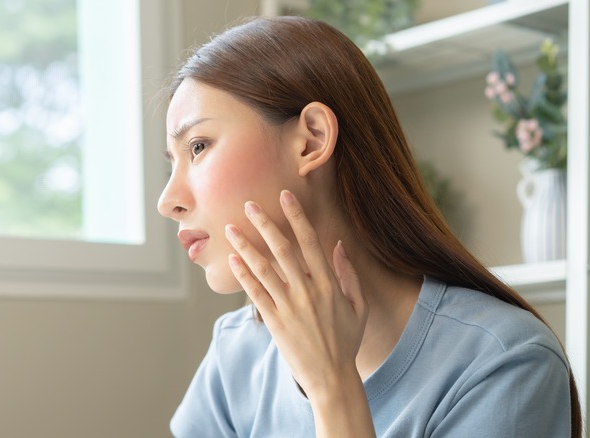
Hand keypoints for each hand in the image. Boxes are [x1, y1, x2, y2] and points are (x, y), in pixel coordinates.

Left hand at [224, 190, 367, 404]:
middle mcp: (308, 291)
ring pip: (263, 268)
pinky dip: (243, 275)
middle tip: (249, 204)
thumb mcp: (358, 307)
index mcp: (329, 284)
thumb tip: (338, 246)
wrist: (332, 378)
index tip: (285, 196)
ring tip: (231, 229)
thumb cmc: (346, 341)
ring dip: (245, 246)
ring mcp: (289, 307)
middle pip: (282, 249)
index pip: (310, 241)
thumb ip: (348, 275)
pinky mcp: (274, 322)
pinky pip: (255, 293)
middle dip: (264, 223)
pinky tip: (232, 259)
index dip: (297, 216)